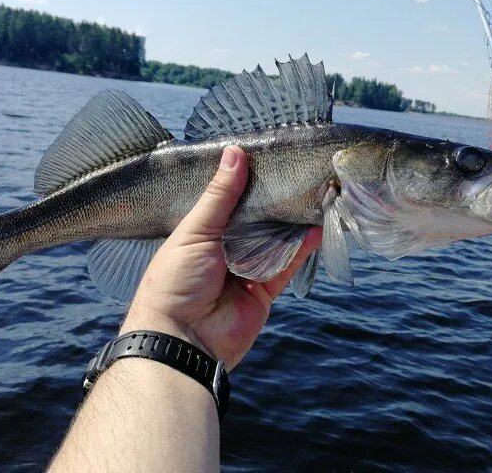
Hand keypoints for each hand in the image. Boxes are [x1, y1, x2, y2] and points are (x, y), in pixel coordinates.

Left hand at [121, 145, 321, 368]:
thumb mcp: (195, 231)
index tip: (270, 156)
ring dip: (293, 221)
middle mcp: (226, 248)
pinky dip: (301, 248)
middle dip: (275, 200)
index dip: (248, 180)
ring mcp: (247, 269)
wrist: (183, 340)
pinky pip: (286, 265)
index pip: (230, 199)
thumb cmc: (177, 281)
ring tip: (315, 194)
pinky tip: (315, 228)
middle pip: (257, 219)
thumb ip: (220, 195)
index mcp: (203, 231)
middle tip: (300, 172)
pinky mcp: (265, 290)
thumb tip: (234, 151)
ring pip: (276, 240)